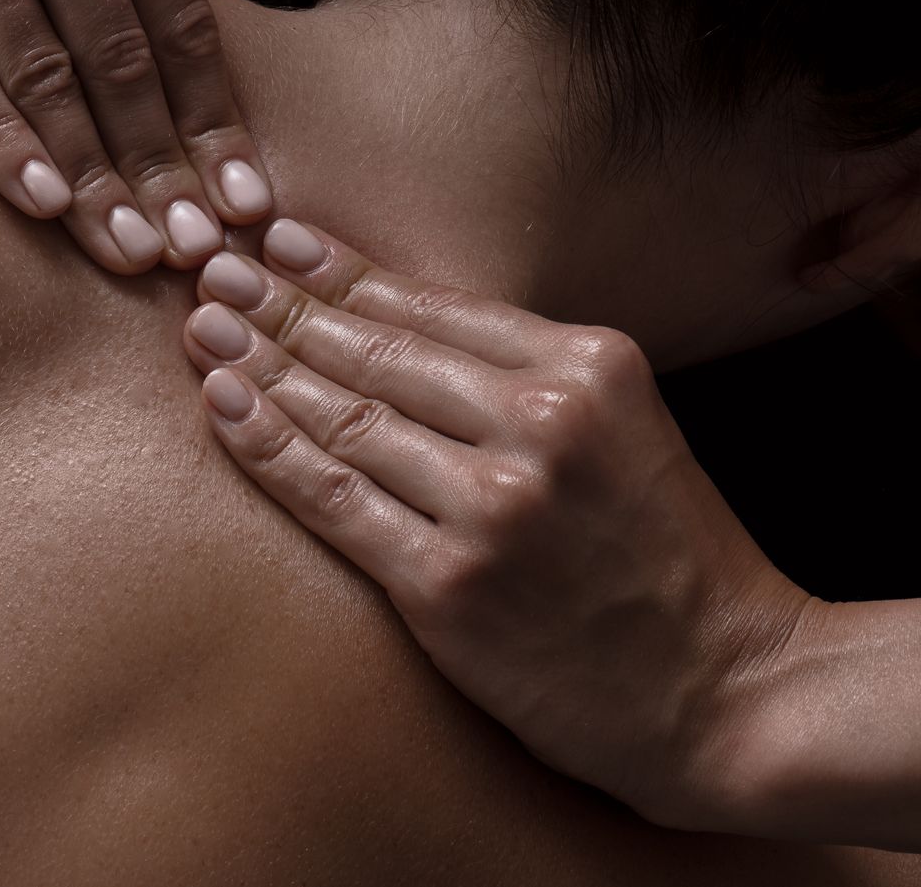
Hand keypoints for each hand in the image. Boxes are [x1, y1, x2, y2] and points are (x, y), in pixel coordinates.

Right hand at [0, 0, 273, 272]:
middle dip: (166, 167)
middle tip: (202, 256)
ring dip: (96, 173)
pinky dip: (0, 134)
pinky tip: (40, 196)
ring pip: (44, 70)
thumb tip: (167, 45)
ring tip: (133, 250)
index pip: (179, 18)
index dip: (215, 120)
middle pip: (122, 58)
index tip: (246, 198)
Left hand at [180, 220, 816, 832]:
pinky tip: (226, 406)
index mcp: (587, 367)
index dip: (339, 268)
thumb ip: (522, 373)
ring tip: (202, 329)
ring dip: (259, 364)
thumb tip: (390, 317)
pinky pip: (334, 497)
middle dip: (281, 305)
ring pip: (344, 415)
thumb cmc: (664, 557)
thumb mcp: (621, 428)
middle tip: (212, 271)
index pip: (432, 302)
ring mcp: (492, 505)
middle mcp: (540, 422)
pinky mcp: (448, 584)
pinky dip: (269, 447)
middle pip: (376, 348)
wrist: (729, 692)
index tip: (273, 239)